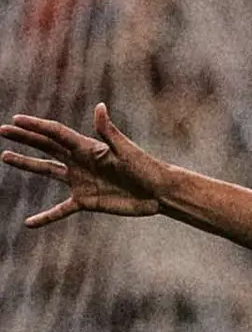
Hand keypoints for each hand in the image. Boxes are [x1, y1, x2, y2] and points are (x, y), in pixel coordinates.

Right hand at [0, 103, 162, 226]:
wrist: (157, 192)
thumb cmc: (144, 167)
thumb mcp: (126, 150)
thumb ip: (109, 132)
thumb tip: (99, 107)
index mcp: (87, 147)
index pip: (55, 134)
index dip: (36, 126)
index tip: (16, 120)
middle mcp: (80, 161)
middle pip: (46, 147)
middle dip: (25, 138)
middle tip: (3, 131)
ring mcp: (81, 181)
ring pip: (48, 170)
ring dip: (27, 164)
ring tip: (5, 157)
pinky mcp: (87, 201)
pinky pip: (61, 210)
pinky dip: (46, 217)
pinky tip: (30, 223)